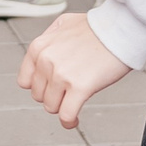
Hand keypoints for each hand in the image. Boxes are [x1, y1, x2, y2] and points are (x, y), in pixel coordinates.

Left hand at [18, 12, 130, 127]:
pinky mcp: (79, 87)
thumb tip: (44, 53)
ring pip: (51, 107)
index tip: (49, 88)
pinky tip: (74, 120)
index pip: (25, 81)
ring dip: (62, 107)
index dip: (40, 87)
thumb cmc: (97, 27)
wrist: (120, 29)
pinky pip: (66, 115)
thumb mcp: (63, 24)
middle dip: (53, 96)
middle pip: (39, 96)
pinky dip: (69, 121)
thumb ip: (48, 39)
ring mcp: (62, 75)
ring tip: (73, 101)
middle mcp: (46, 61)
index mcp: (39, 47)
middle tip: (67, 92)